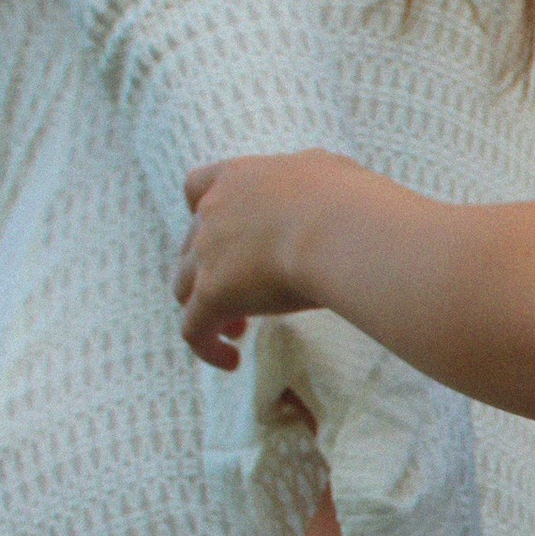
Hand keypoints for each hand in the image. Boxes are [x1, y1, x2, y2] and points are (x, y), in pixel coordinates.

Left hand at [176, 149, 360, 367]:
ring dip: (205, 306)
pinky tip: (231, 361)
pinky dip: (206, 346)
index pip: (198, 187)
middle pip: (192, 244)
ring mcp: (208, 254)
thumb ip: (316, 182)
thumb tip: (331, 193)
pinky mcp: (212, 294)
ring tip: (238, 330)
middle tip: (246, 292)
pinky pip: (194, 328)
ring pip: (186, 286)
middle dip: (214, 268)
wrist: (341, 227)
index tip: (222, 234)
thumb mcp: (330, 174)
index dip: (203, 212)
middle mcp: (214, 212)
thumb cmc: (349, 202)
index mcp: (240, 178)